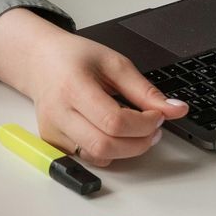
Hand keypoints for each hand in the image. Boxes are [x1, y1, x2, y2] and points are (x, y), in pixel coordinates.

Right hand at [0, 9, 186, 165]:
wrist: (40, 62)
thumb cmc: (74, 58)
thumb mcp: (114, 64)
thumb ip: (145, 90)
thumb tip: (175, 109)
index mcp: (73, 87)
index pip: (114, 121)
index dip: (144, 124)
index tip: (158, 116)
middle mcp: (59, 112)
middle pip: (105, 146)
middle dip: (139, 143)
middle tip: (153, 129)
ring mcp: (53, 130)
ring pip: (97, 157)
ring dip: (126, 150)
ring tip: (137, 133)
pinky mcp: (52, 142)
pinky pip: (88, 157)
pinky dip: (108, 152)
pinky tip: (114, 135)